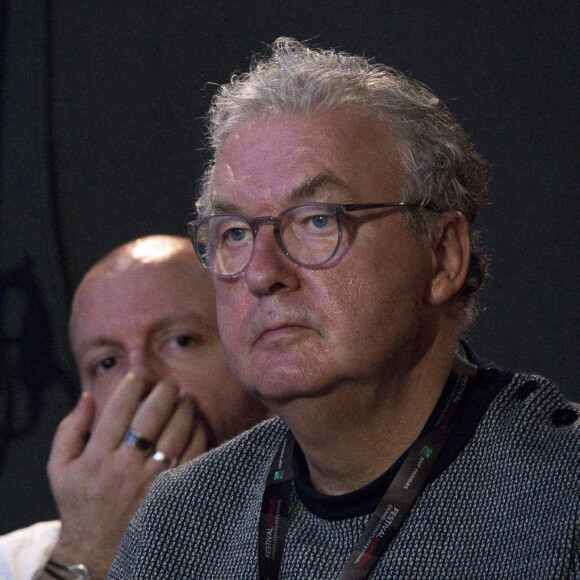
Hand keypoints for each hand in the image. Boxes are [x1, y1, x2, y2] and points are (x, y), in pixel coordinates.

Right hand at [44, 372, 208, 579]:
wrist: (96, 548)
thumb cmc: (79, 502)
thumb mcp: (59, 468)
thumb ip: (69, 430)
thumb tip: (87, 397)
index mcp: (97, 457)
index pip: (118, 410)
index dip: (132, 386)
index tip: (139, 375)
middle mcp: (125, 467)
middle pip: (151, 416)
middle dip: (164, 391)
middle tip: (169, 383)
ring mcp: (151, 481)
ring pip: (176, 433)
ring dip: (185, 409)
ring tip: (186, 398)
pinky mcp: (171, 491)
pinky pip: (193, 455)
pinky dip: (198, 433)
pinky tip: (196, 423)